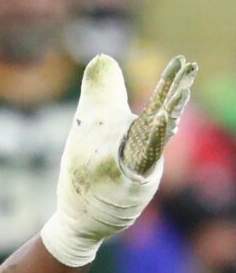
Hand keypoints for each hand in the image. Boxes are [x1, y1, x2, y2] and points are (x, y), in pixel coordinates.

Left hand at [41, 54, 196, 266]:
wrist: (82, 215)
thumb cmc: (90, 169)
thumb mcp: (95, 124)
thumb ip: (103, 92)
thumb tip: (104, 58)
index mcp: (136, 133)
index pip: (156, 103)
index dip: (170, 83)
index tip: (185, 61)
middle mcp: (140, 149)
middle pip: (160, 117)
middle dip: (174, 94)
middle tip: (191, 68)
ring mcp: (132, 169)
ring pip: (151, 142)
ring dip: (164, 120)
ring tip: (178, 98)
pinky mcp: (121, 186)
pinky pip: (134, 166)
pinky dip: (144, 152)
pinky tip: (152, 135)